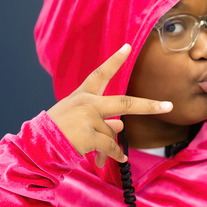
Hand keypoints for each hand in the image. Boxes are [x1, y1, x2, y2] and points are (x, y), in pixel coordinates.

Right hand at [46, 44, 172, 167]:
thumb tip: (121, 124)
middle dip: (149, 106)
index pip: (100, 74)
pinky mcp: (88, 135)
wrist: (37, 146)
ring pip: (113, 132)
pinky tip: (118, 159)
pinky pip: (111, 146)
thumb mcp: (78, 118)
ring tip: (100, 153)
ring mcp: (88, 118)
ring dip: (109, 146)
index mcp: (83, 95)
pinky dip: (115, 155)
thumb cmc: (58, 131)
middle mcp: (87, 103)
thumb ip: (100, 117)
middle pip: (124, 102)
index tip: (128, 46)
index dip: (115, 60)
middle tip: (168, 106)